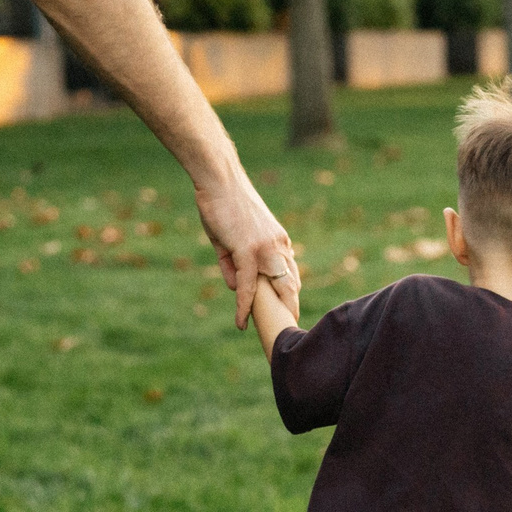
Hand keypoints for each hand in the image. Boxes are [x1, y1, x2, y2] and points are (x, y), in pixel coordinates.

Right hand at [196, 168, 297, 329]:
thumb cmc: (222, 203)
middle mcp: (278, 246)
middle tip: (289, 327)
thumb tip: (236, 287)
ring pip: (277, 288)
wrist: (219, 178)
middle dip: (291, 306)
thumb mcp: (230, 238)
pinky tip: (241, 321)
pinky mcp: (248, 251)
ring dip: (274, 312)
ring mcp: (266, 249)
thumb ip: (233, 264)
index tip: (289, 307)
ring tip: (271, 332)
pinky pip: (249, 286)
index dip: (290, 291)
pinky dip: (244, 306)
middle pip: (291, 283)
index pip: (290, 271)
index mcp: (278, 241)